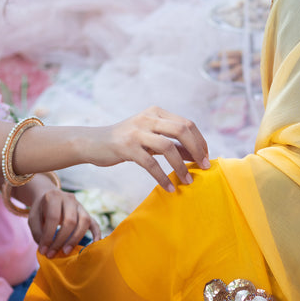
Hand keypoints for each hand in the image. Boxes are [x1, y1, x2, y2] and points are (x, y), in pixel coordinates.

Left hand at [28, 188, 100, 257]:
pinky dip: (97, 234)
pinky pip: (94, 223)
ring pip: (84, 222)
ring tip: (66, 251)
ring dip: (76, 239)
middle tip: (53, 253)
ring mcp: (80, 206)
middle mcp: (69, 199)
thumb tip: (45, 248)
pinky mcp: (86, 213)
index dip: (48, 236)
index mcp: (54, 197)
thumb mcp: (33, 217)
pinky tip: (95, 244)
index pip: (53, 218)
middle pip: (70, 221)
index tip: (43, 250)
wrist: (50, 196)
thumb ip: (37, 232)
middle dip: (61, 240)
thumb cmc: (41, 210)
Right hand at [87, 106, 209, 191]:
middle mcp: (148, 118)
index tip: (206, 158)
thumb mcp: (150, 138)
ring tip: (188, 181)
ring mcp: (137, 132)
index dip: (200, 141)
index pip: (187, 124)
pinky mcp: (127, 147)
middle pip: (182, 130)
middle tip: (204, 167)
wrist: (93, 142)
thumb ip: (172, 143)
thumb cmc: (126, 141)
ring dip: (181, 166)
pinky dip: (162, 177)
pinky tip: (169, 188)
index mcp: (156, 112)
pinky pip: (151, 164)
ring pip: (168, 147)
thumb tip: (197, 155)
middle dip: (197, 150)